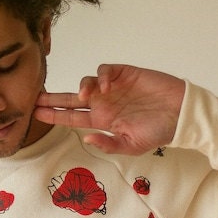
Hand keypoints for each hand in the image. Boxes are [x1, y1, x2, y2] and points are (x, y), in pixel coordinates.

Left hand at [34, 65, 184, 154]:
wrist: (181, 114)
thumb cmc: (159, 131)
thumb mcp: (132, 145)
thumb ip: (108, 143)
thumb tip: (86, 139)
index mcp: (103, 121)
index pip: (73, 117)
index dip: (55, 115)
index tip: (36, 114)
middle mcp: (105, 103)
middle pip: (72, 99)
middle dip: (54, 98)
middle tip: (36, 98)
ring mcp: (114, 88)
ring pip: (87, 82)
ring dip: (81, 87)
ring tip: (84, 96)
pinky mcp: (125, 74)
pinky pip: (105, 71)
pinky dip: (101, 76)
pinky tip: (104, 86)